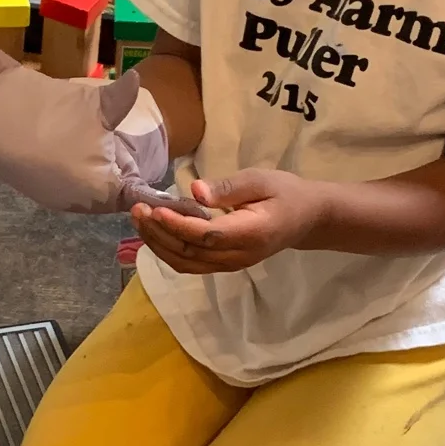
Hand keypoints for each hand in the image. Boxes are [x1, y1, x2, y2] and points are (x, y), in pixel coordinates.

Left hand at [133, 170, 326, 273]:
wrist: (306, 219)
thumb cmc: (285, 194)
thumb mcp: (261, 180)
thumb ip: (228, 188)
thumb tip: (195, 190)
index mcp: (250, 233)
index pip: (206, 236)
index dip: (178, 226)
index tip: (155, 209)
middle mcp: (238, 256)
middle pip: (190, 253)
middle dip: (159, 233)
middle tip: (138, 209)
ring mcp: (231, 264)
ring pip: (186, 263)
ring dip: (158, 244)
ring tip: (140, 220)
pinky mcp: (224, 265)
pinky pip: (190, 264)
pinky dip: (168, 251)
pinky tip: (154, 233)